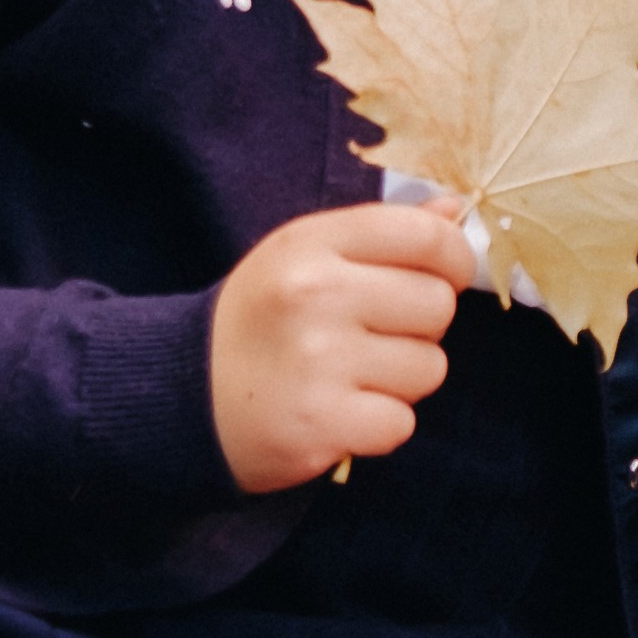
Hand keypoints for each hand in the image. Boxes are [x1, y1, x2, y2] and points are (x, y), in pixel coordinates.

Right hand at [211, 202, 472, 491]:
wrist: (183, 396)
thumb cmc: (260, 320)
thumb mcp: (304, 256)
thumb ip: (380, 234)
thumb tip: (454, 212)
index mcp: (312, 244)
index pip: (428, 236)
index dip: (455, 258)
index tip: (444, 276)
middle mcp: (315, 295)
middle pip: (437, 305)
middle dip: (419, 327)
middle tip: (371, 337)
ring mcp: (318, 362)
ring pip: (428, 369)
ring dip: (399, 380)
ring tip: (348, 376)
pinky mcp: (321, 425)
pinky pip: (401, 422)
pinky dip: (377, 425)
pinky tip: (338, 413)